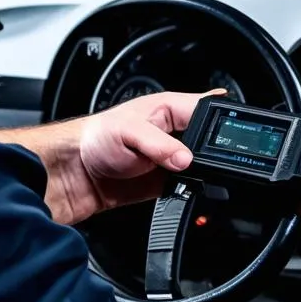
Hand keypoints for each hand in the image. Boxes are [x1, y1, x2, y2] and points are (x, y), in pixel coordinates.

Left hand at [37, 89, 224, 225]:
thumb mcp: (127, 132)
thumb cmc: (93, 138)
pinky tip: (184, 191)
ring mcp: (172, 159)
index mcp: (170, 108)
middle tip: (197, 162)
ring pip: (205, 167)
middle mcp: (175, 133)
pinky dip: (192, 193)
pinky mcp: (168, 183)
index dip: (220, 122)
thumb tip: (186, 158)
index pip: (207, 109)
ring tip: (185, 176)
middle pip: (211, 141)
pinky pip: (191, 189)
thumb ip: (158, 144)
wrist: (74, 175)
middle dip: (212, 153)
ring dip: (203, 175)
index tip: (226, 139)